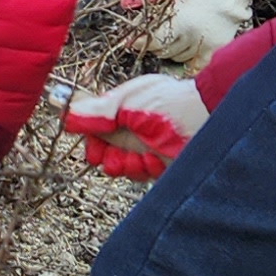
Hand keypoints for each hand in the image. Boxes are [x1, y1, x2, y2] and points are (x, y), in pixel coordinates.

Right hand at [59, 72, 209, 182]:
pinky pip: (143, 175)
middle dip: (107, 158)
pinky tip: (155, 160)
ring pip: (123, 167)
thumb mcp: (127, 100)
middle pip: (106, 152)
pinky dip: (146, 170)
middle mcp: (134, 129)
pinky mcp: (162, 164)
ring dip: (128, 165)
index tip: (93, 148)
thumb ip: (96, 111)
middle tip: (112, 157)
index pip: (96, 129)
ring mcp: (148, 147)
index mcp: (123, 109)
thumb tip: (67, 117)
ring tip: (141, 156)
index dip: (92, 141)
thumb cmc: (171, 103)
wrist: (208, 119)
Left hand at [117, 0, 265, 67]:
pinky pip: (196, 64)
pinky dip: (187, 61)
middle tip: (151, 34)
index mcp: (180, 19)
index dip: (139, 41)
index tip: (132, 40)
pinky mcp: (218, 48)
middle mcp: (193, 36)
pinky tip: (183, 50)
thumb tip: (126, 2)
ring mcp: (206, 44)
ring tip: (172, 35)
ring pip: (177, 58)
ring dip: (170, 50)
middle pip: (162, 51)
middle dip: (153, 43)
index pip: (151, 40)